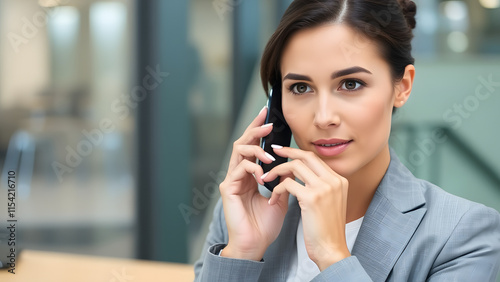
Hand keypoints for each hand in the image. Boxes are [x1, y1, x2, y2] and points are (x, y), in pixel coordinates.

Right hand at [219, 107, 289, 260]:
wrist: (255, 245)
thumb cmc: (265, 225)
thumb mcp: (281, 198)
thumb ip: (284, 180)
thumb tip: (293, 164)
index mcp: (250, 175)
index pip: (253, 146)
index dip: (259, 131)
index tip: (269, 117)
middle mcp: (239, 175)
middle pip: (243, 143)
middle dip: (255, 129)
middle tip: (268, 122)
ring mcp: (232, 180)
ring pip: (238, 151)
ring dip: (256, 148)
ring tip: (270, 155)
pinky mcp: (228, 189)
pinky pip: (239, 169)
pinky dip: (253, 168)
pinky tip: (264, 176)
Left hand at [264, 146, 350, 270]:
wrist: (331, 249)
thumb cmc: (326, 230)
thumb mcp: (329, 203)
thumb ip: (321, 186)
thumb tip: (303, 175)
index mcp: (339, 180)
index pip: (315, 159)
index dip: (298, 153)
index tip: (285, 152)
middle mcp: (334, 181)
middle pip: (306, 156)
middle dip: (287, 152)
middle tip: (273, 152)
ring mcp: (324, 188)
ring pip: (295, 166)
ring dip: (277, 171)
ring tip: (266, 178)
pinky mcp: (312, 198)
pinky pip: (287, 184)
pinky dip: (276, 189)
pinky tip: (272, 199)